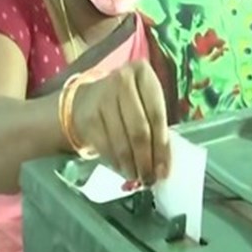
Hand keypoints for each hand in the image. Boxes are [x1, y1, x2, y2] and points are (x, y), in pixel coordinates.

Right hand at [72, 61, 171, 184]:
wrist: (87, 99)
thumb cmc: (127, 103)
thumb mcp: (145, 103)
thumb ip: (157, 126)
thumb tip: (163, 165)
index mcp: (143, 73)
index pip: (157, 114)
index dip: (162, 146)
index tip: (165, 170)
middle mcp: (121, 80)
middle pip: (139, 129)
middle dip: (146, 159)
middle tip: (150, 178)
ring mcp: (102, 97)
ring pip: (122, 141)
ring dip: (131, 165)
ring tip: (137, 177)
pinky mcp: (87, 116)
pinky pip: (105, 146)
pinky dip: (116, 162)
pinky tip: (122, 169)